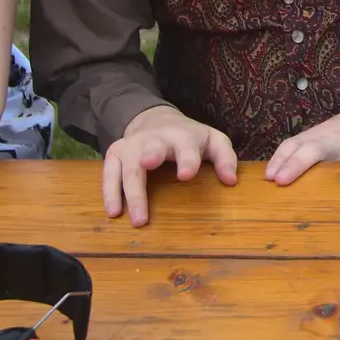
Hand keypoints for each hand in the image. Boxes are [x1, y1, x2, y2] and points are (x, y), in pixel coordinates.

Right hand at [102, 105, 238, 225]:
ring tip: (137, 219)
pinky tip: (114, 212)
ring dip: (130, 192)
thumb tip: (231, 181)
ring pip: (128, 167)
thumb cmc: (189, 138)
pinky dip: (110, 192)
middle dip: (150, 158)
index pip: (186, 147)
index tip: (186, 174)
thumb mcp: (213, 141)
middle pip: (152, 149)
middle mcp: (155, 139)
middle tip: (147, 166)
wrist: (157, 120)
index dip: (187, 160)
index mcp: (183, 137)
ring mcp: (132, 145)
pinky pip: (109, 173)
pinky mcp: (115, 153)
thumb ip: (225, 158)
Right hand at [264, 101, 339, 185]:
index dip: (296, 165)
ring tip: (265, 182)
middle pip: (295, 145)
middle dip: (280, 163)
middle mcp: (321, 135)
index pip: (313, 150)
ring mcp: (313, 134)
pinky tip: (272, 174)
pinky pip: (290, 146)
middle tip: (268, 184)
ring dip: (276, 161)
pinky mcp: (308, 137)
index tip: (281, 181)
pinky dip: (279, 158)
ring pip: (290, 144)